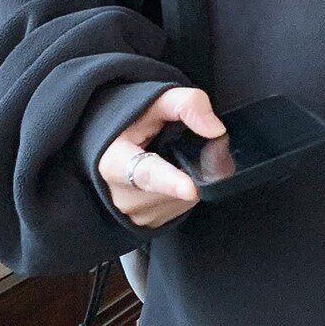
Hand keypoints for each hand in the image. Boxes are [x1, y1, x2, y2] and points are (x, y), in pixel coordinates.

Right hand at [98, 86, 225, 229]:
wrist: (108, 147)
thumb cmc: (130, 122)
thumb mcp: (153, 101)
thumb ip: (186, 105)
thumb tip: (216, 130)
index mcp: (113, 163)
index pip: (145, 173)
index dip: (170, 181)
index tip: (189, 189)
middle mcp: (123, 196)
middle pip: (178, 187)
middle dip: (192, 166)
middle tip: (182, 144)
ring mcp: (137, 214)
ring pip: (186, 198)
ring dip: (190, 177)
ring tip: (170, 157)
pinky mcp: (150, 223)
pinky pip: (182, 207)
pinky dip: (185, 190)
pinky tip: (171, 173)